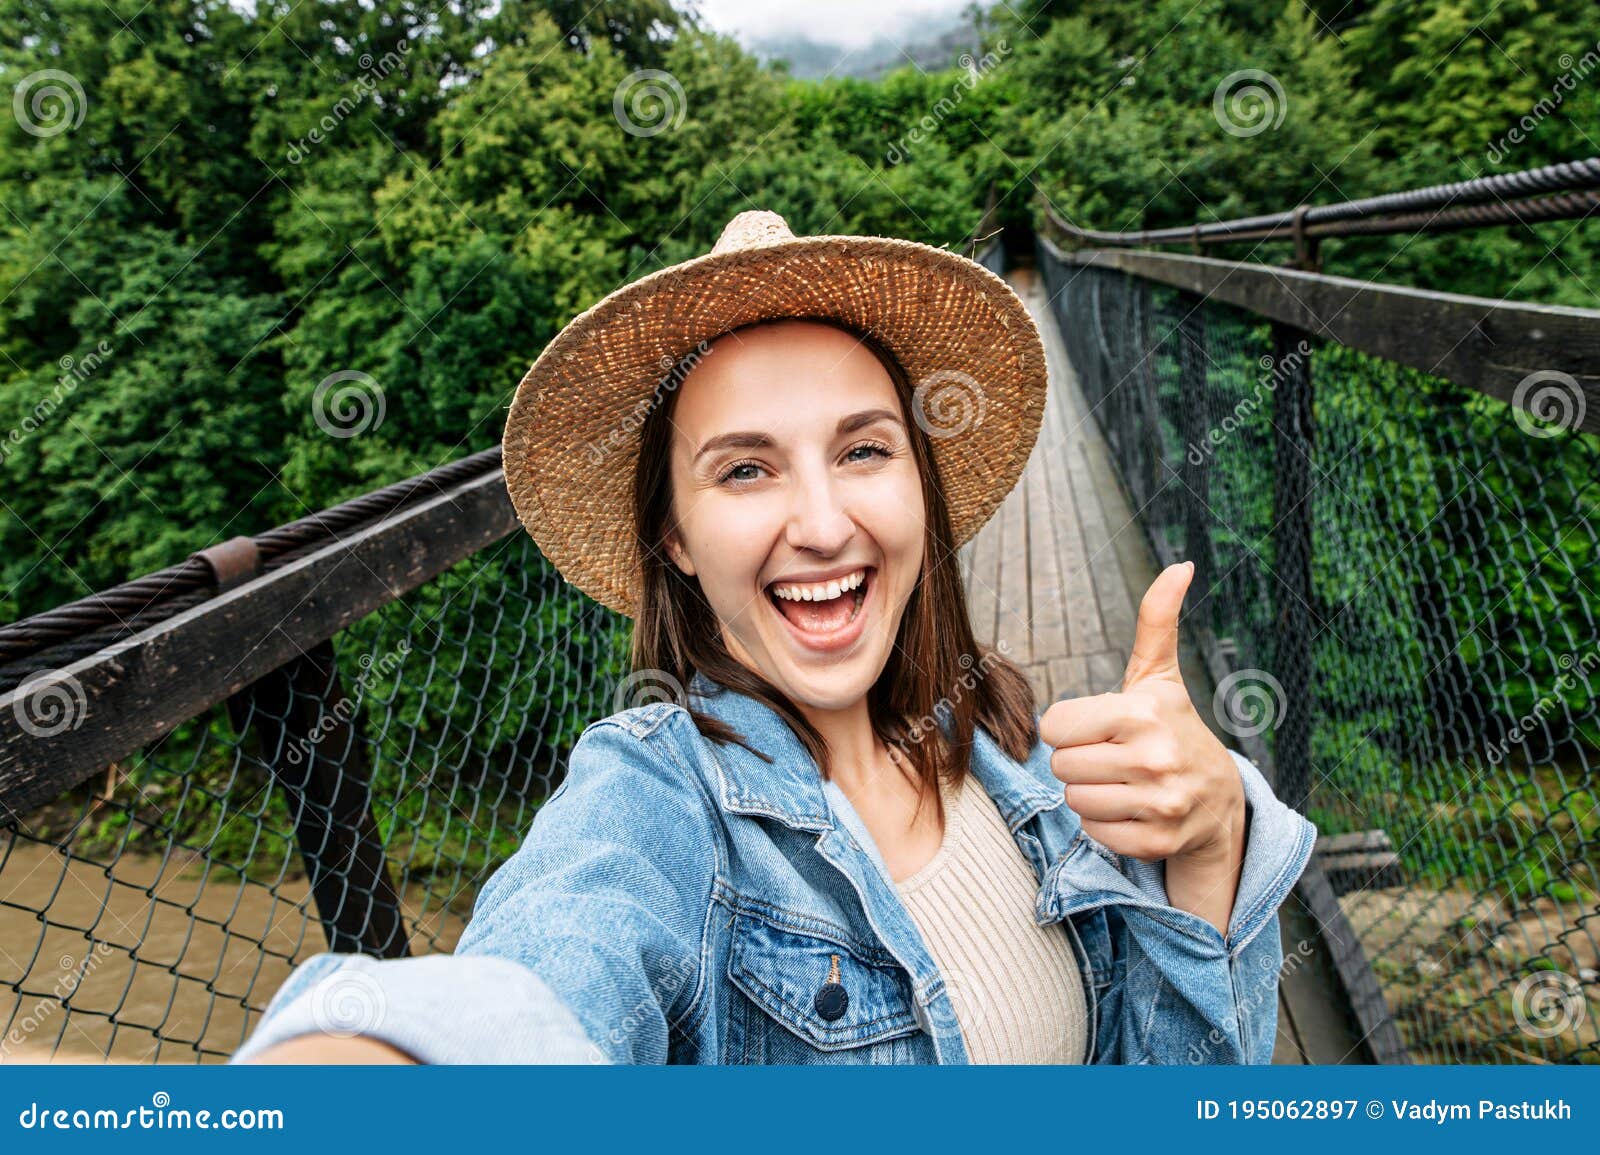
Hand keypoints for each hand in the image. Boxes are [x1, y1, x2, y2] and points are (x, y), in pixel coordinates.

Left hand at [1039, 561, 1245, 880]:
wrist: (1220, 801)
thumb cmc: (1172, 729)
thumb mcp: (1160, 676)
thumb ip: (1157, 620)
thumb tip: (1182, 564)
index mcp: (1143, 712)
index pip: (1055, 726)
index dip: (1069, 728)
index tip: (1098, 729)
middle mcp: (1154, 757)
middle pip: (1060, 766)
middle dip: (1078, 762)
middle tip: (1112, 758)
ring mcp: (1159, 803)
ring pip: (1074, 801)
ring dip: (1090, 795)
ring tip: (1123, 784)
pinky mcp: (1158, 842)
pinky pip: (1094, 833)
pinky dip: (1106, 826)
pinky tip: (1134, 811)